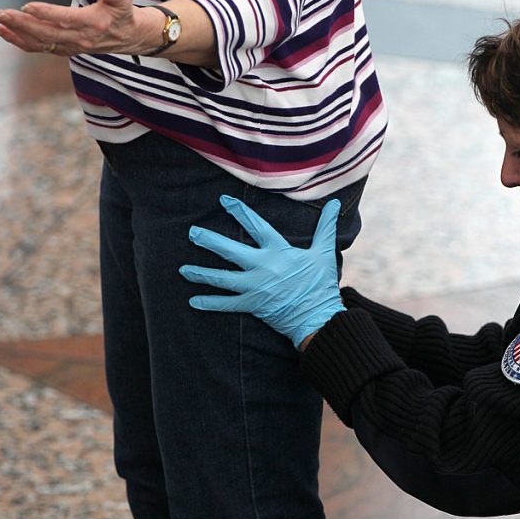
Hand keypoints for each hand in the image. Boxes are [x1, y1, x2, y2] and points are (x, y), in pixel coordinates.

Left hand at [0, 0, 146, 56]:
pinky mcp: (64, 49)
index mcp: (93, 25)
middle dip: (22, 24)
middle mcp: (80, 39)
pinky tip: (3, 31)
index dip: (46, 13)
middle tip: (0, 13)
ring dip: (17, 33)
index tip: (26, 5)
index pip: (65, 20)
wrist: (129, 37)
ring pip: (40, 43)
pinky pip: (39, 47)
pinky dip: (20, 41)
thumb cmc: (123, 13)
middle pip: (47, 34)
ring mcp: (70, 47)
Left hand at [179, 195, 344, 348]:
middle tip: (192, 232)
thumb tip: (336, 203)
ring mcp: (256, 288)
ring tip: (183, 269)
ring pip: (223, 278)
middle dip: (210, 241)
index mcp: (279, 252)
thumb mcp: (324, 252)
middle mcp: (263, 268)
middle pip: (231, 251)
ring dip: (201, 273)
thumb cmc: (321, 284)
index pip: (256, 226)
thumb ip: (325, 227)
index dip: (239, 212)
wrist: (318, 317)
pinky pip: (227, 304)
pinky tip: (193, 299)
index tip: (223, 201)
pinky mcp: (253, 305)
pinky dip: (210, 303)